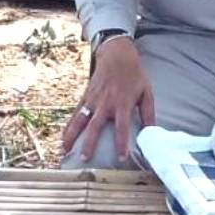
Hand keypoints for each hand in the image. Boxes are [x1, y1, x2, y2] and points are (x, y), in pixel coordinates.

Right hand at [62, 37, 154, 162]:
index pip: (122, 127)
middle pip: (95, 126)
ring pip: (79, 121)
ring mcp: (92, 100)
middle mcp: (105, 103)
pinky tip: (63, 139)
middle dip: (89, 143)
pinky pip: (75, 114)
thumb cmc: (134, 76)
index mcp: (122, 103)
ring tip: (65, 151)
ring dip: (72, 136)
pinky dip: (68, 127)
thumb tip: (151, 133)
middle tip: (85, 159)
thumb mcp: (146, 93)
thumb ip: (148, 114)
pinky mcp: (85, 97)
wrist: (116, 55)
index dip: (121, 143)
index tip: (120, 158)